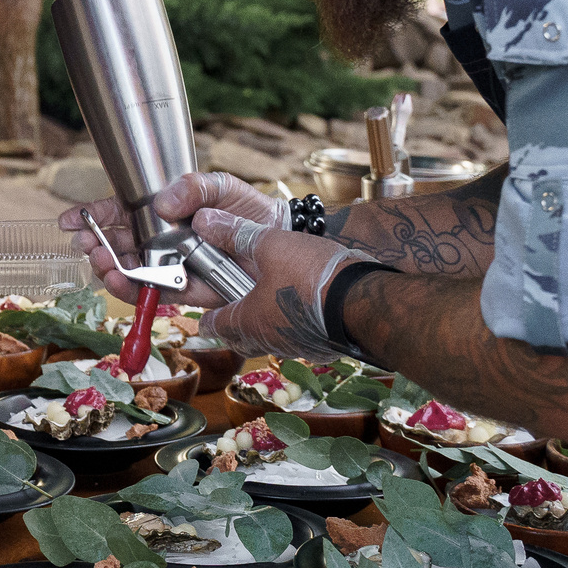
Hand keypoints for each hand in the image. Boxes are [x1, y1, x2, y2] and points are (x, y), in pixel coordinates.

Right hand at [58, 171, 280, 306]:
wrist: (279, 239)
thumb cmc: (247, 208)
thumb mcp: (219, 185)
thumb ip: (192, 187)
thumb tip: (163, 202)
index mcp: (160, 212)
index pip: (118, 213)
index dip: (92, 217)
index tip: (69, 221)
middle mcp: (159, 241)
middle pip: (116, 245)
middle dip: (95, 246)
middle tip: (88, 246)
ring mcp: (169, 267)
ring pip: (128, 272)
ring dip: (110, 270)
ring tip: (103, 265)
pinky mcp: (184, 292)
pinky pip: (153, 294)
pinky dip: (135, 291)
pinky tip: (123, 283)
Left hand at [187, 209, 365, 362]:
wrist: (365, 300)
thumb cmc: (313, 276)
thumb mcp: (269, 245)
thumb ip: (235, 233)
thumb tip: (205, 221)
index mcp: (248, 321)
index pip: (215, 327)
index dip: (206, 319)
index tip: (203, 318)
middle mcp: (270, 340)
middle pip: (241, 339)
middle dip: (233, 327)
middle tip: (231, 312)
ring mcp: (297, 346)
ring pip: (270, 340)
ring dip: (263, 326)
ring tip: (266, 306)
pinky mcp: (321, 346)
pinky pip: (298, 340)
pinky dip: (292, 327)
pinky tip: (300, 310)